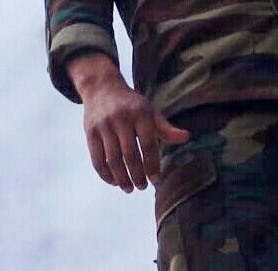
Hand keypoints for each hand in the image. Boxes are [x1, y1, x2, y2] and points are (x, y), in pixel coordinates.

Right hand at [67, 53, 189, 192]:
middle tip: (142, 187)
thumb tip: (186, 137)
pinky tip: (113, 182)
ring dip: (121, 178)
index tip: (156, 180)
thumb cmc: (131, 105)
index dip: (152, 164)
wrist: (102, 89)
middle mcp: (120, 119)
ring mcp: (103, 126)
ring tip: (129, 188)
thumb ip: (165, 128)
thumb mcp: (150, 111)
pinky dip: (105, 174)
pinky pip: (97, 159)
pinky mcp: (90, 133)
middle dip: (137, 175)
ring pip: (112, 159)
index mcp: (139, 113)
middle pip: (129, 154)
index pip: (148, 143)